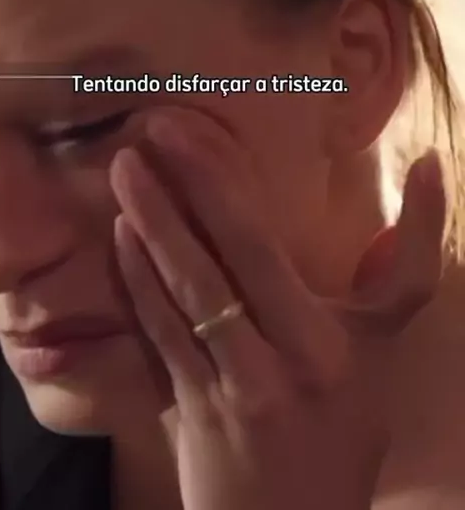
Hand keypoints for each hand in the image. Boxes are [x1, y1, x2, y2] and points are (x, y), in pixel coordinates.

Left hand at [110, 109, 445, 509]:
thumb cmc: (345, 426)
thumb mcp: (380, 350)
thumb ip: (399, 268)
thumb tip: (427, 168)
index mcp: (331, 342)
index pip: (278, 247)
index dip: (234, 183)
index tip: (200, 126)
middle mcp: (282, 362)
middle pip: (230, 258)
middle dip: (188, 185)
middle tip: (154, 125)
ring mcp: (233, 390)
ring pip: (186, 294)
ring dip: (152, 224)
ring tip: (127, 168)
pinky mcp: (193, 414)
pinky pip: (160, 337)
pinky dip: (139, 283)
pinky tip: (122, 236)